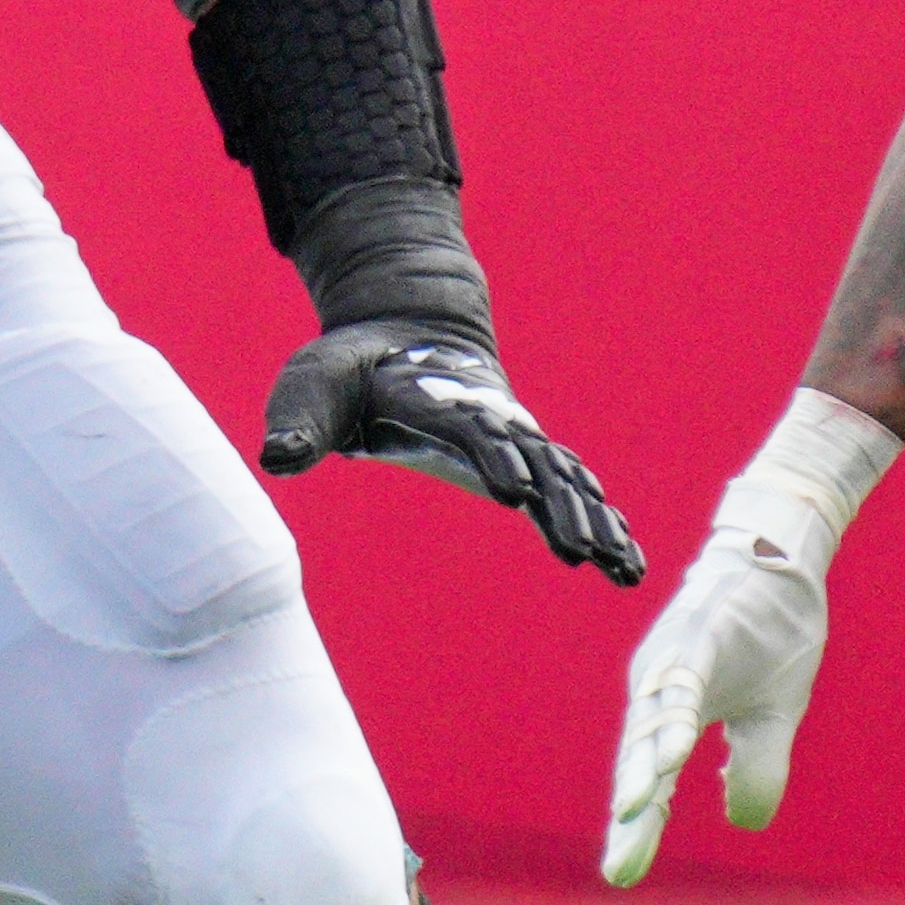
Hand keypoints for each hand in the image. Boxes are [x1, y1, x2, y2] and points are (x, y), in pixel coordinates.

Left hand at [261, 322, 642, 584]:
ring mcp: (516, 439)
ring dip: (595, 522)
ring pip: (565, 480)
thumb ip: (299, 419)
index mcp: (439, 399)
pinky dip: (604, 522)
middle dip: (560, 505)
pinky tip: (627, 564)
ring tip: (622, 570)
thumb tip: (277, 455)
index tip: (514, 492)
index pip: (472, 427)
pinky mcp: (526, 459)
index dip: (494, 455)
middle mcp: (490, 419)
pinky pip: (573, 490)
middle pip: (535, 460)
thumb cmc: (349, 368)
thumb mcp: (314, 382)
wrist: (405, 334)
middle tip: (580, 551)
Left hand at [603, 505, 833, 886]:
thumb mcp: (772, 715)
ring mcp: (676, 656)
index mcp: (672, 713)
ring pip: (656, 720)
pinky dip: (680, 712)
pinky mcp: (700, 629)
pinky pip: (686, 676)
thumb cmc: (769, 635)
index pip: (650, 782)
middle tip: (620, 868)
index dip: (638, 828)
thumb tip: (742, 818)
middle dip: (633, 815)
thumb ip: (754, 766)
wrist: (781, 555)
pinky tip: (678, 749)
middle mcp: (660, 687)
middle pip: (641, 760)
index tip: (622, 876)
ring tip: (634, 811)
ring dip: (646, 766)